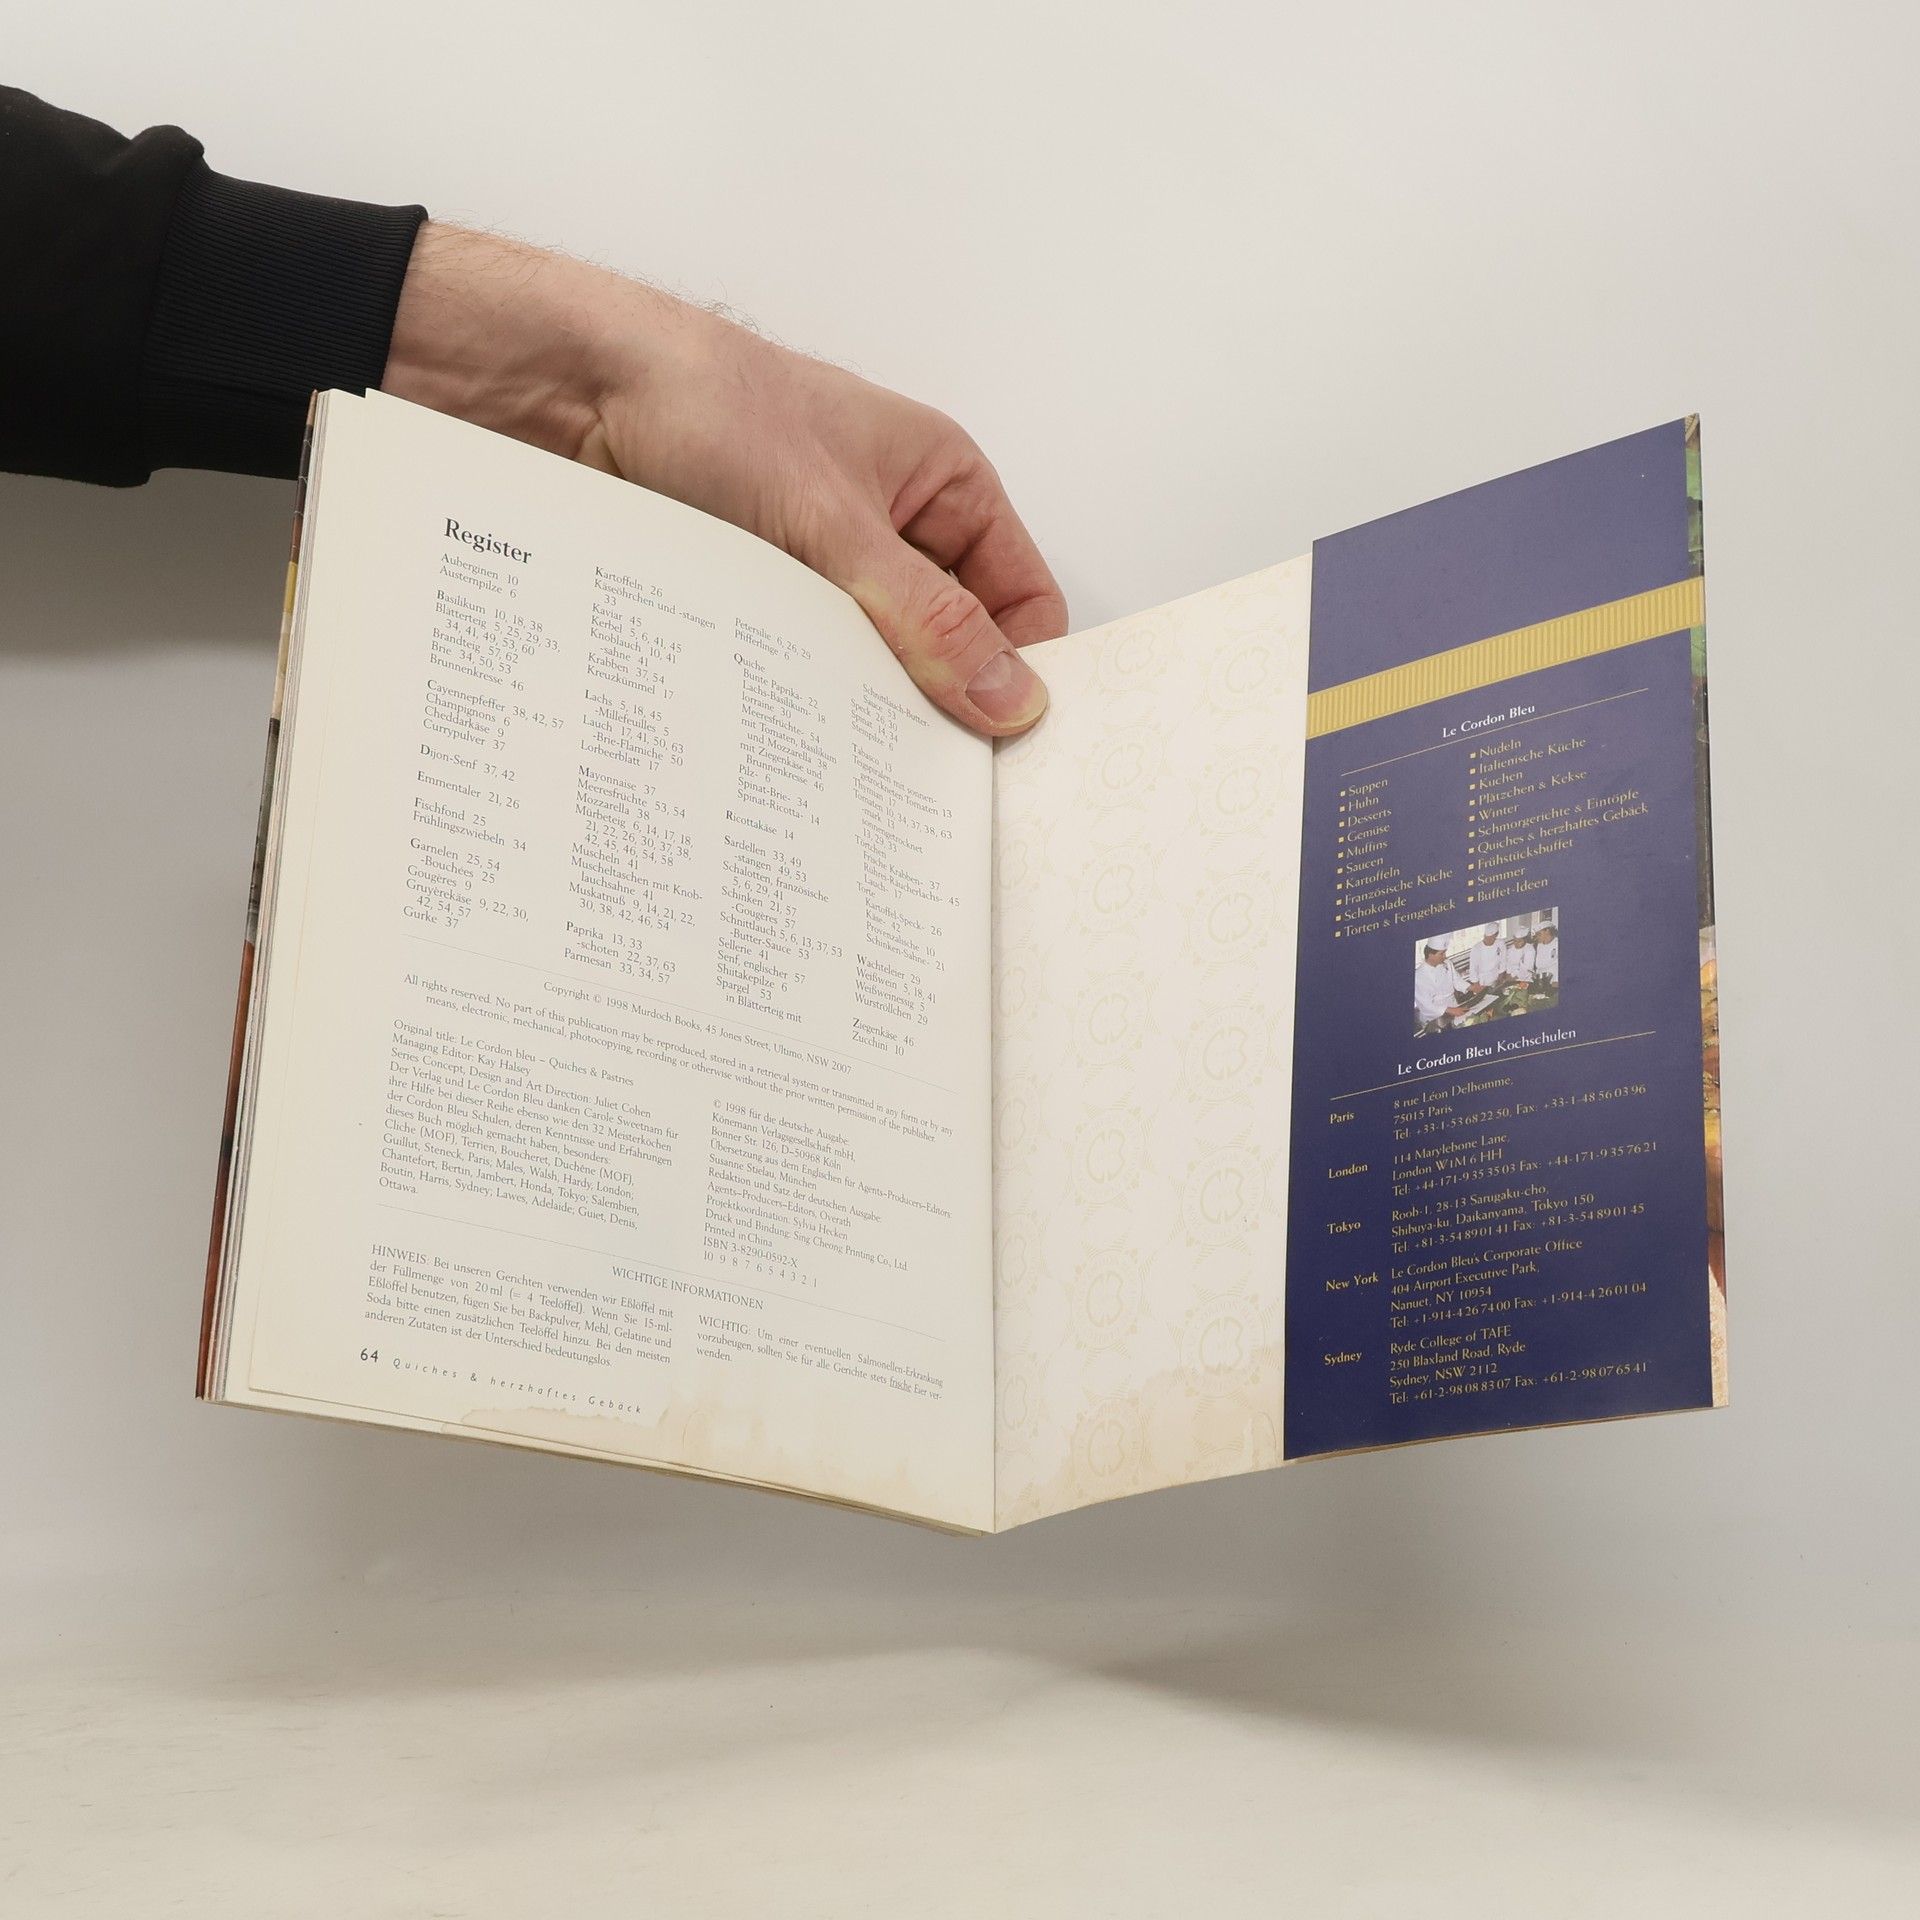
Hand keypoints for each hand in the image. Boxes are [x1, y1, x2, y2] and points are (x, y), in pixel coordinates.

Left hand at [383, 224, 1063, 735]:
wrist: (574, 393)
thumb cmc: (709, 404)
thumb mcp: (835, 520)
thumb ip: (926, 617)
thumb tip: (1009, 697)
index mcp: (943, 481)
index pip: (1023, 597)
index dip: (1026, 670)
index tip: (1009, 750)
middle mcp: (894, 525)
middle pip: (955, 642)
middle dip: (943, 704)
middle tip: (933, 779)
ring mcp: (829, 565)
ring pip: (879, 662)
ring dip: (868, 710)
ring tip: (860, 766)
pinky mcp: (767, 597)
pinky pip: (811, 667)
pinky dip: (810, 703)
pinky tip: (799, 740)